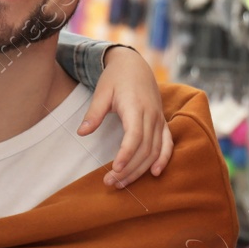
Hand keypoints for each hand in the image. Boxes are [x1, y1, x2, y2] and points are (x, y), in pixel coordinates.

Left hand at [77, 47, 172, 187]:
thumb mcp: (101, 92)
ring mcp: (158, 119)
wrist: (134, 64)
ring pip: (154, 150)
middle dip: (128, 169)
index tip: (115, 169)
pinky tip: (155, 173)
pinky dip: (163, 159)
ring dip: (140, 169)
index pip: (134, 136)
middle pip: (144, 148)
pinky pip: (167, 143)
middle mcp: (151, 115)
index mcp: (135, 107)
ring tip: (122, 183)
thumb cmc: (115, 78)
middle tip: (110, 183)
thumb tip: (82, 132)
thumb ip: (94, 113)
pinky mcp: (162, 122)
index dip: (126, 154)